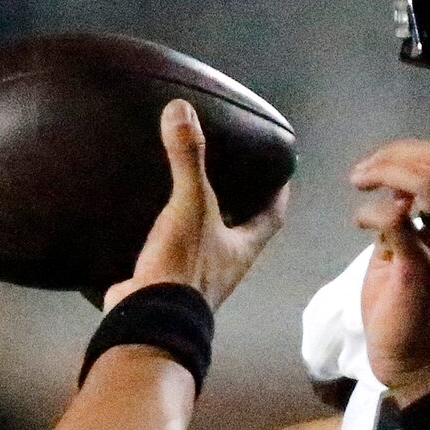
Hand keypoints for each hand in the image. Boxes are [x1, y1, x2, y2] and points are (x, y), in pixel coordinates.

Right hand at [101, 100, 289, 312]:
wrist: (147, 320)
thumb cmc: (184, 266)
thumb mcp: (190, 205)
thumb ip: (188, 159)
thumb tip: (181, 109)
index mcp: (244, 248)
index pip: (273, 215)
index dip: (279, 191)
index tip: (281, 168)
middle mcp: (227, 264)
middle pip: (242, 228)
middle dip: (240, 202)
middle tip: (232, 172)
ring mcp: (198, 278)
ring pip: (208, 241)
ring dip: (202, 219)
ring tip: (191, 187)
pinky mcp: (167, 282)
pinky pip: (174, 251)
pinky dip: (168, 233)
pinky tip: (152, 216)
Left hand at [350, 140, 429, 403]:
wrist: (425, 372)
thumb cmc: (415, 320)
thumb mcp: (415, 261)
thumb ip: (408, 227)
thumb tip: (392, 195)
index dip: (406, 152)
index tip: (374, 169)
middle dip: (392, 155)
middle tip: (362, 175)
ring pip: (427, 181)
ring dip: (386, 172)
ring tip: (360, 185)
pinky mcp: (420, 271)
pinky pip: (399, 220)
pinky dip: (373, 211)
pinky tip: (360, 222)